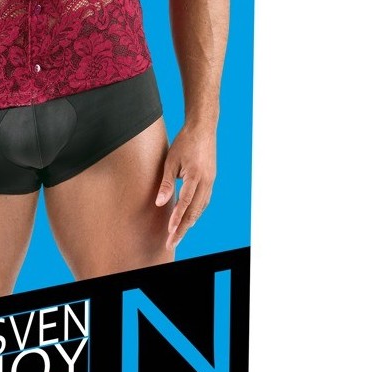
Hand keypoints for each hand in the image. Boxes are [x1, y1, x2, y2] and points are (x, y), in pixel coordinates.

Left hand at [155, 124, 216, 251]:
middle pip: (194, 211)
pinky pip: (204, 201)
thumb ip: (165, 183)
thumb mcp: (171, 161)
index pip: (185, 202)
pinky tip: (188, 219)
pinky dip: (196, 212)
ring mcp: (210, 182)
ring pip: (200, 208)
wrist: (203, 129)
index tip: (169, 232)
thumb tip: (159, 203)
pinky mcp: (211, 180)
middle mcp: (206, 182)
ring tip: (178, 235)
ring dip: (189, 223)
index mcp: (195, 176)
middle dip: (182, 229)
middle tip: (171, 243)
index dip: (177, 218)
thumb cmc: (184, 143)